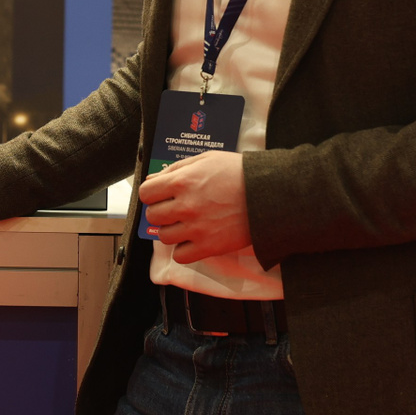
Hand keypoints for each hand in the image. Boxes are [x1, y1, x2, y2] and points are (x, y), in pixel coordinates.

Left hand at [137, 149, 251, 264]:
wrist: (269, 193)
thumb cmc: (239, 173)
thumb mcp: (206, 159)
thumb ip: (176, 169)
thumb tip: (152, 180)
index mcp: (182, 181)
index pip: (146, 193)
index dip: (153, 193)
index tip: (161, 195)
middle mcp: (186, 206)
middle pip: (153, 216)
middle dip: (161, 211)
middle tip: (176, 209)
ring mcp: (197, 228)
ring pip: (164, 237)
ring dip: (172, 231)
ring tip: (187, 224)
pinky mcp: (209, 246)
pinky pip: (180, 256)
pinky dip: (184, 250)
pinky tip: (195, 239)